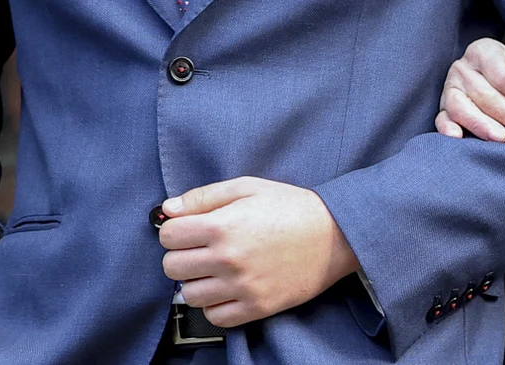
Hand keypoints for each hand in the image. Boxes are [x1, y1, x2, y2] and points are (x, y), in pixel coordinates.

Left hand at [158, 177, 359, 326]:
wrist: (336, 234)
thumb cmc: (292, 207)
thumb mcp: (249, 187)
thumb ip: (204, 196)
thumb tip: (169, 208)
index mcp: (222, 225)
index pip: (168, 236)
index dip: (175, 230)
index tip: (188, 230)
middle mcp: (228, 258)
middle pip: (172, 267)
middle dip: (181, 255)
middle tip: (201, 250)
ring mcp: (242, 286)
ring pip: (190, 295)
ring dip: (197, 282)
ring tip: (216, 270)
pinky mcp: (257, 307)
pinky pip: (216, 317)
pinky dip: (215, 305)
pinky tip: (227, 289)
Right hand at [433, 37, 504, 141]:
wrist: (501, 78)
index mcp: (483, 51)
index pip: (501, 76)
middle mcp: (462, 68)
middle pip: (484, 94)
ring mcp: (449, 88)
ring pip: (462, 108)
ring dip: (483, 125)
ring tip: (502, 139)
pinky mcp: (443, 108)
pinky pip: (441, 119)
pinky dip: (447, 128)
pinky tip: (459, 137)